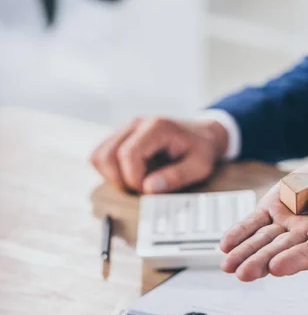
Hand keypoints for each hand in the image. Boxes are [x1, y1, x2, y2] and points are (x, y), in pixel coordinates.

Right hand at [90, 117, 228, 192]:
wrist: (203, 135)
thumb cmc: (202, 150)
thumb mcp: (200, 166)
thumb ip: (177, 177)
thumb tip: (148, 188)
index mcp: (156, 127)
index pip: (128, 155)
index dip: (134, 179)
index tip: (149, 191)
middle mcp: (136, 124)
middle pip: (105, 155)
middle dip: (119, 181)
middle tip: (140, 190)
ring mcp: (125, 129)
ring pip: (98, 156)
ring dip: (112, 177)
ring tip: (136, 184)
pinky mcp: (120, 138)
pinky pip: (101, 156)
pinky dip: (111, 172)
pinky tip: (132, 177)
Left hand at [220, 153, 307, 280]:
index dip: (299, 259)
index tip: (280, 266)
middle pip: (286, 251)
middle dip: (263, 261)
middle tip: (244, 272)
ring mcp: (294, 222)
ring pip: (266, 239)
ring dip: (246, 251)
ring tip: (227, 263)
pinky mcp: (280, 206)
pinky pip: (256, 221)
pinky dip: (241, 231)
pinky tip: (225, 244)